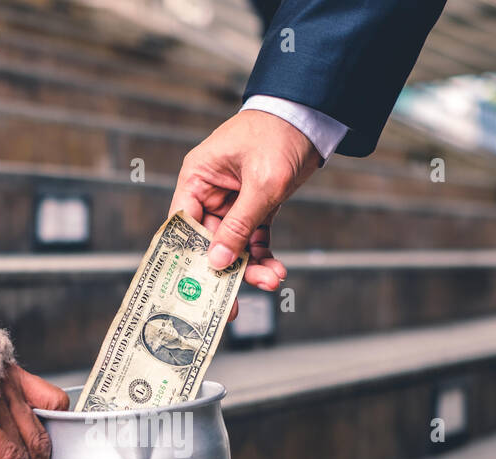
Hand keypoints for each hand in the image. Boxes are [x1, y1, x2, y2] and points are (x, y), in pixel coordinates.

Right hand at [169, 109, 320, 318]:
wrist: (312, 117)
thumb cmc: (278, 135)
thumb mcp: (260, 184)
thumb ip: (239, 225)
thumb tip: (217, 261)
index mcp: (198, 178)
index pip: (182, 224)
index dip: (187, 257)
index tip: (193, 287)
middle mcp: (211, 192)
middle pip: (210, 242)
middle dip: (226, 270)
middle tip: (232, 305)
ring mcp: (234, 201)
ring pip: (235, 244)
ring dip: (251, 266)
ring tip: (272, 280)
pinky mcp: (258, 205)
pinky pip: (255, 238)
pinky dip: (265, 255)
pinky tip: (277, 269)